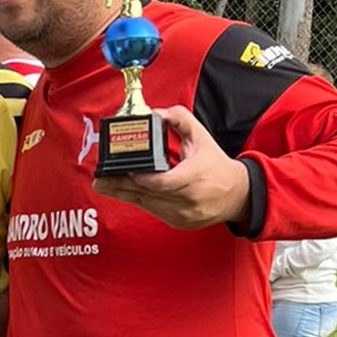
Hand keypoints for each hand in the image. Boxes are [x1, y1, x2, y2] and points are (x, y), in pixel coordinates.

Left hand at [93, 104, 250, 229]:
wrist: (236, 195)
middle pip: (148, 194)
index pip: (165, 182)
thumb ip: (180, 119)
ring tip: (103, 185)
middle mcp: (188, 199)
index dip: (144, 179)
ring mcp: (183, 214)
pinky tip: (122, 193)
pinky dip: (139, 200)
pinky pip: (153, 211)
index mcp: (195, 177)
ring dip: (124, 194)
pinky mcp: (178, 223)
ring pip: (147, 205)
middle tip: (100, 180)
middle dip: (121, 186)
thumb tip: (156, 113)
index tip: (128, 170)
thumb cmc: (216, 164)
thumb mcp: (201, 137)